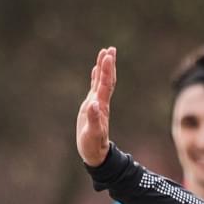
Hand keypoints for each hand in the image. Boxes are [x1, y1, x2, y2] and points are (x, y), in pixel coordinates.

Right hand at [76, 46, 116, 167]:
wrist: (96, 154)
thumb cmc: (93, 146)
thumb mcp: (92, 134)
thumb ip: (94, 120)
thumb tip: (93, 105)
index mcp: (101, 107)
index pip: (105, 85)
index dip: (107, 71)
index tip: (108, 56)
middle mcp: (101, 103)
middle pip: (107, 80)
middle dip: (108, 65)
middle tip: (110, 49)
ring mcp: (97, 104)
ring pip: (102, 82)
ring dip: (104, 68)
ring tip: (105, 53)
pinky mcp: (92, 107)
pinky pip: (95, 88)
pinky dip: (96, 77)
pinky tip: (96, 69)